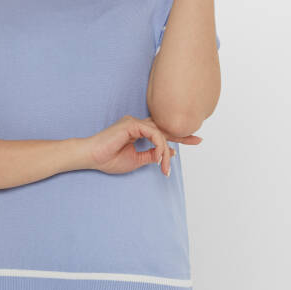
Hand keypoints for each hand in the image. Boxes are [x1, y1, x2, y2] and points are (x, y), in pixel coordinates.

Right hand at [84, 115, 202, 176]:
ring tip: (165, 167)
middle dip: (181, 135)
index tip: (193, 140)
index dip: (176, 137)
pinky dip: (159, 146)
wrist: (92, 158)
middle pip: (164, 129)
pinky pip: (153, 134)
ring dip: (165, 152)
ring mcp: (134, 122)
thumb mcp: (136, 160)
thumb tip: (168, 153)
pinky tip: (159, 157)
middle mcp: (137, 124)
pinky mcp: (132, 124)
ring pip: (160, 134)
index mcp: (137, 131)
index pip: (160, 132)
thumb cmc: (109, 159)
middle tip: (198, 140)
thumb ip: (151, 155)